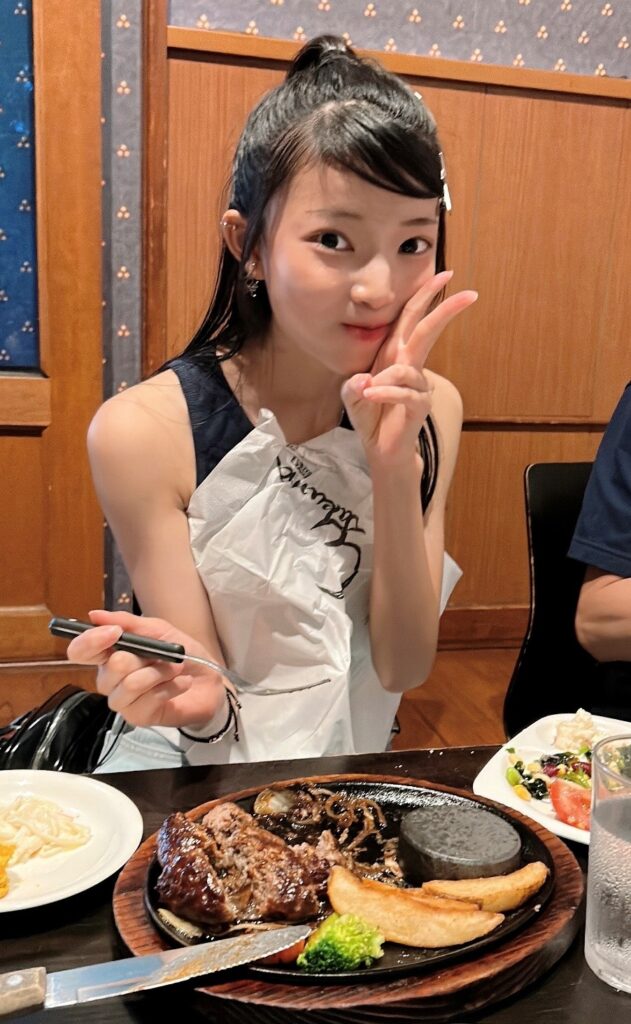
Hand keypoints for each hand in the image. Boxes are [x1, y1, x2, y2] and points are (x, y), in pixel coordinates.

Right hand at [66, 609, 226, 727]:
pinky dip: (170, 687)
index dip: (90, 641)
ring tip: (177, 669)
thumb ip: (128, 623)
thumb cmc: (184, 655)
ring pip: (129, 686)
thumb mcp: (159, 630)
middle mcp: (111, 679)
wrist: (210, 681)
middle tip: (166, 655)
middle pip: (109, 669)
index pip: (81, 651)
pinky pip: (147, 701)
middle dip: (143, 658)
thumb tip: (95, 615)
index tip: (114, 633)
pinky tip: (181, 684)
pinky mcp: (139, 717)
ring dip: (159, 673)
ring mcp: (124, 701)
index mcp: (111, 654)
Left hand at [342, 271, 476, 467]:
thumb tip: (364, 382)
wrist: (380, 448)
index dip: (426, 295)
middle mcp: (408, 365)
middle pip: (428, 331)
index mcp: (394, 353)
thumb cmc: (370, 415)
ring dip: (385, 379)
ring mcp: (417, 385)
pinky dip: (386, 393)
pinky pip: (405, 392)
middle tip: (469, 294)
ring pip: (407, 369)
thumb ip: (352, 386)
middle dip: (445, 309)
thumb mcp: (352, 396)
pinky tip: (371, 396)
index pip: (412, 318)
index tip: (445, 274)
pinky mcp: (418, 406)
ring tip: (367, 393)